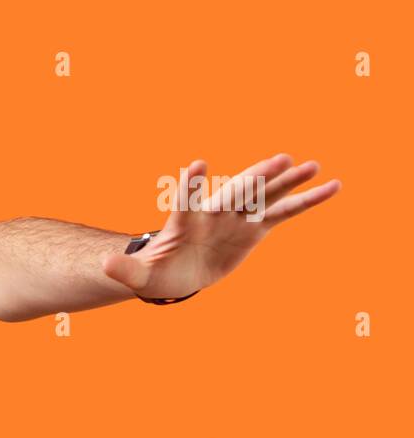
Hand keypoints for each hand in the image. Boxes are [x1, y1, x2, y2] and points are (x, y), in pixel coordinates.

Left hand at [101, 153, 341, 299]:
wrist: (176, 272)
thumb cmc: (155, 273)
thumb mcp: (139, 277)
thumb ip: (125, 270)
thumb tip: (104, 267)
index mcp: (185, 223)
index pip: (187, 200)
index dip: (192, 185)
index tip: (198, 165)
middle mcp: (214, 214)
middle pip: (236, 192)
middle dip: (255, 177)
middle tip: (280, 159)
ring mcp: (237, 219)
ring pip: (265, 197)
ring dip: (287, 183)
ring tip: (314, 166)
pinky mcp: (254, 230)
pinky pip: (284, 214)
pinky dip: (306, 202)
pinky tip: (333, 188)